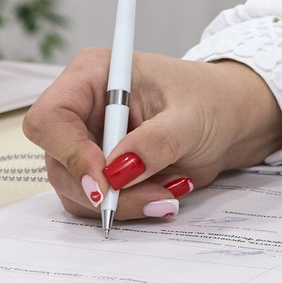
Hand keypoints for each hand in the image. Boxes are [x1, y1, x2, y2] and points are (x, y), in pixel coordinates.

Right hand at [21, 48, 281, 221]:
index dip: (70, 153)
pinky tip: (164, 193)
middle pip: (58, 162)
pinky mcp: (99, 171)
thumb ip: (155, 142)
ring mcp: (86, 142)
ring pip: (75, 190)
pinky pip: (95, 202)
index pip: (50, 118)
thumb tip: (118, 171)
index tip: (105, 183)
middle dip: (104, 189)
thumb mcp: (191, 118)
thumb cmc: (212, 101)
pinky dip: (129, 207)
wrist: (231, 121)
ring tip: (169, 193)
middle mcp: (81, 109)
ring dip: (121, 202)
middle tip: (154, 199)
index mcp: (92, 76)